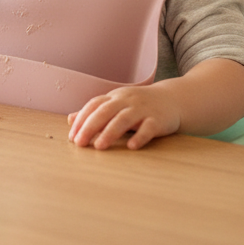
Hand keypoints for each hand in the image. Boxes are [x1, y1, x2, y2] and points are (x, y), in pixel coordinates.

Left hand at [67, 60, 243, 149]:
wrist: (173, 100)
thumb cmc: (140, 106)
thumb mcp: (116, 105)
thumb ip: (95, 113)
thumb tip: (70, 120)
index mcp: (115, 97)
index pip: (94, 105)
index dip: (82, 119)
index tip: (72, 137)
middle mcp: (127, 101)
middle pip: (105, 111)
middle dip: (90, 126)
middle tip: (80, 143)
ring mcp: (143, 109)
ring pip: (124, 119)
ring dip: (110, 132)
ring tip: (99, 146)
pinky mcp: (158, 119)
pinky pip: (148, 128)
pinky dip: (140, 136)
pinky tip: (132, 147)